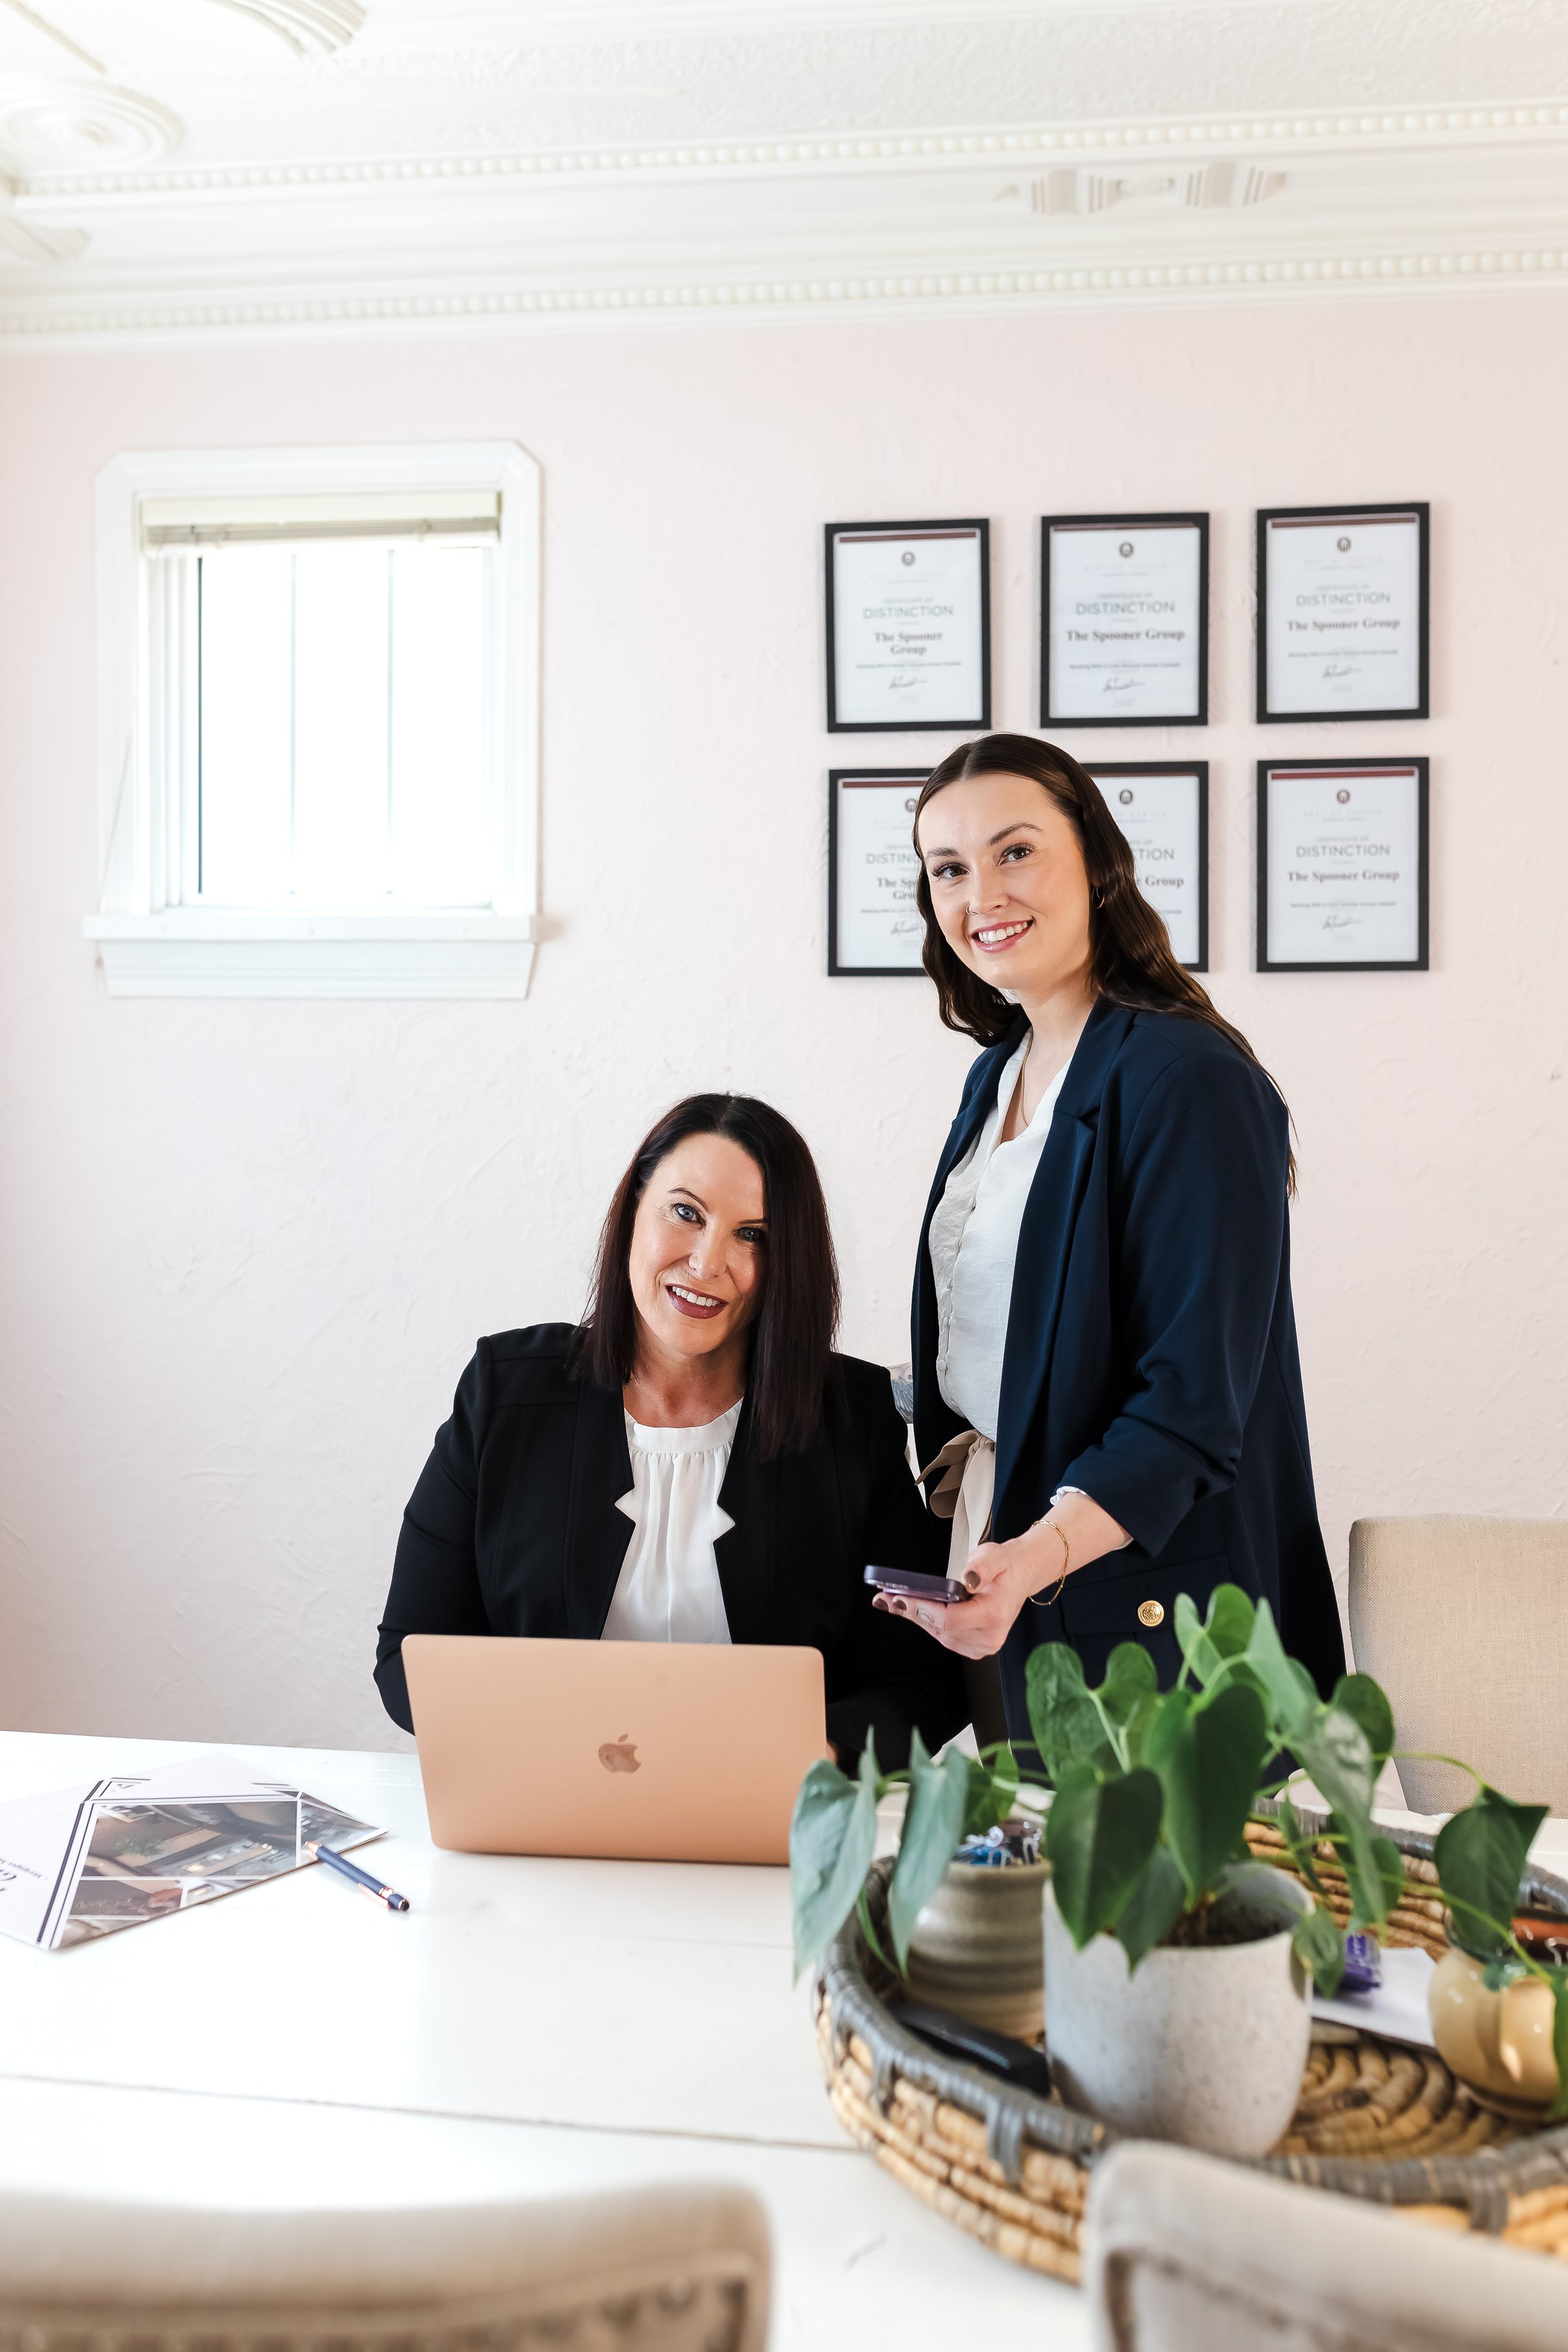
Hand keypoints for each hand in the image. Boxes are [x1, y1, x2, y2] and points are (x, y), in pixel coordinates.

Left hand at [871, 1489, 1130, 1658]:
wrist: (1020, 1576)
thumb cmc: (1006, 1565)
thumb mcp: (994, 1555)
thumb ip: (982, 1566)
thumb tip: (969, 1580)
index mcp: (995, 1615)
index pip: (951, 1619)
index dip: (922, 1609)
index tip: (898, 1598)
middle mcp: (990, 1637)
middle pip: (941, 1629)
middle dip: (912, 1612)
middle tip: (885, 1598)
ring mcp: (983, 1646)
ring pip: (940, 1635)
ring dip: (916, 1618)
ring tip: (891, 1602)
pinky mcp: (976, 1647)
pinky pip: (945, 1637)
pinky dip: (927, 1623)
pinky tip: (911, 1610)